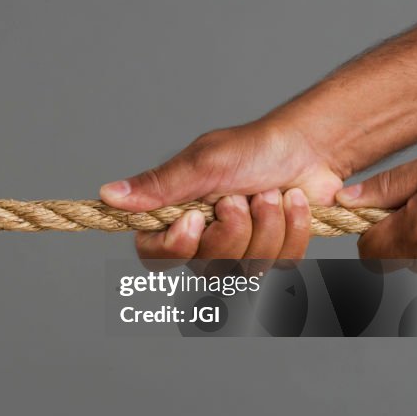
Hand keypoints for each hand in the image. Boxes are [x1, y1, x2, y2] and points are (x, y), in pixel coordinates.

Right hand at [100, 119, 342, 259]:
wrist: (308, 146)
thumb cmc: (253, 148)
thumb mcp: (202, 164)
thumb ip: (158, 185)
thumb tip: (108, 194)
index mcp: (176, 215)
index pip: (154, 256)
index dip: (176, 245)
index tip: (198, 218)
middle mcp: (203, 239)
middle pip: (207, 267)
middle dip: (234, 229)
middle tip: (242, 195)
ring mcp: (240, 251)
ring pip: (248, 269)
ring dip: (267, 224)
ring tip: (272, 193)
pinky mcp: (275, 255)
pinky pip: (282, 263)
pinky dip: (292, 228)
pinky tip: (292, 202)